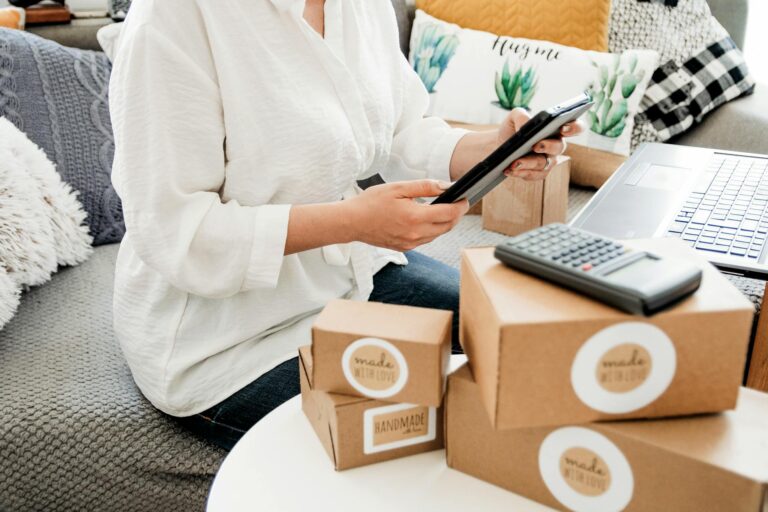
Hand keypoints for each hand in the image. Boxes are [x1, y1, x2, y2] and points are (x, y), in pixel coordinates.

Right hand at [344, 180, 468, 251]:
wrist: (352, 222)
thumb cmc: (371, 202)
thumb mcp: (399, 188)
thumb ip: (425, 186)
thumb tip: (447, 186)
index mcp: (415, 217)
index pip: (450, 213)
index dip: (461, 206)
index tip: (466, 198)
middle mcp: (415, 234)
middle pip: (447, 226)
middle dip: (456, 215)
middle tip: (458, 203)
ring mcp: (410, 243)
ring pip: (438, 234)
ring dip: (444, 223)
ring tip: (444, 209)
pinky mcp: (405, 248)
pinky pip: (426, 239)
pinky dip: (431, 229)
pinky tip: (427, 219)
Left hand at [498, 108, 583, 181]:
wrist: (500, 145)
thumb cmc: (513, 129)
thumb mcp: (514, 117)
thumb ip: (521, 116)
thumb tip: (525, 126)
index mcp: (556, 129)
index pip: (575, 127)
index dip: (574, 128)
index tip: (563, 128)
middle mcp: (556, 146)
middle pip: (559, 147)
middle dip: (548, 146)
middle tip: (535, 146)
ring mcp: (549, 161)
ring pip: (544, 164)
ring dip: (528, 163)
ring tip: (514, 162)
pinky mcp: (539, 173)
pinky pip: (534, 175)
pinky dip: (520, 172)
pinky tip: (509, 169)